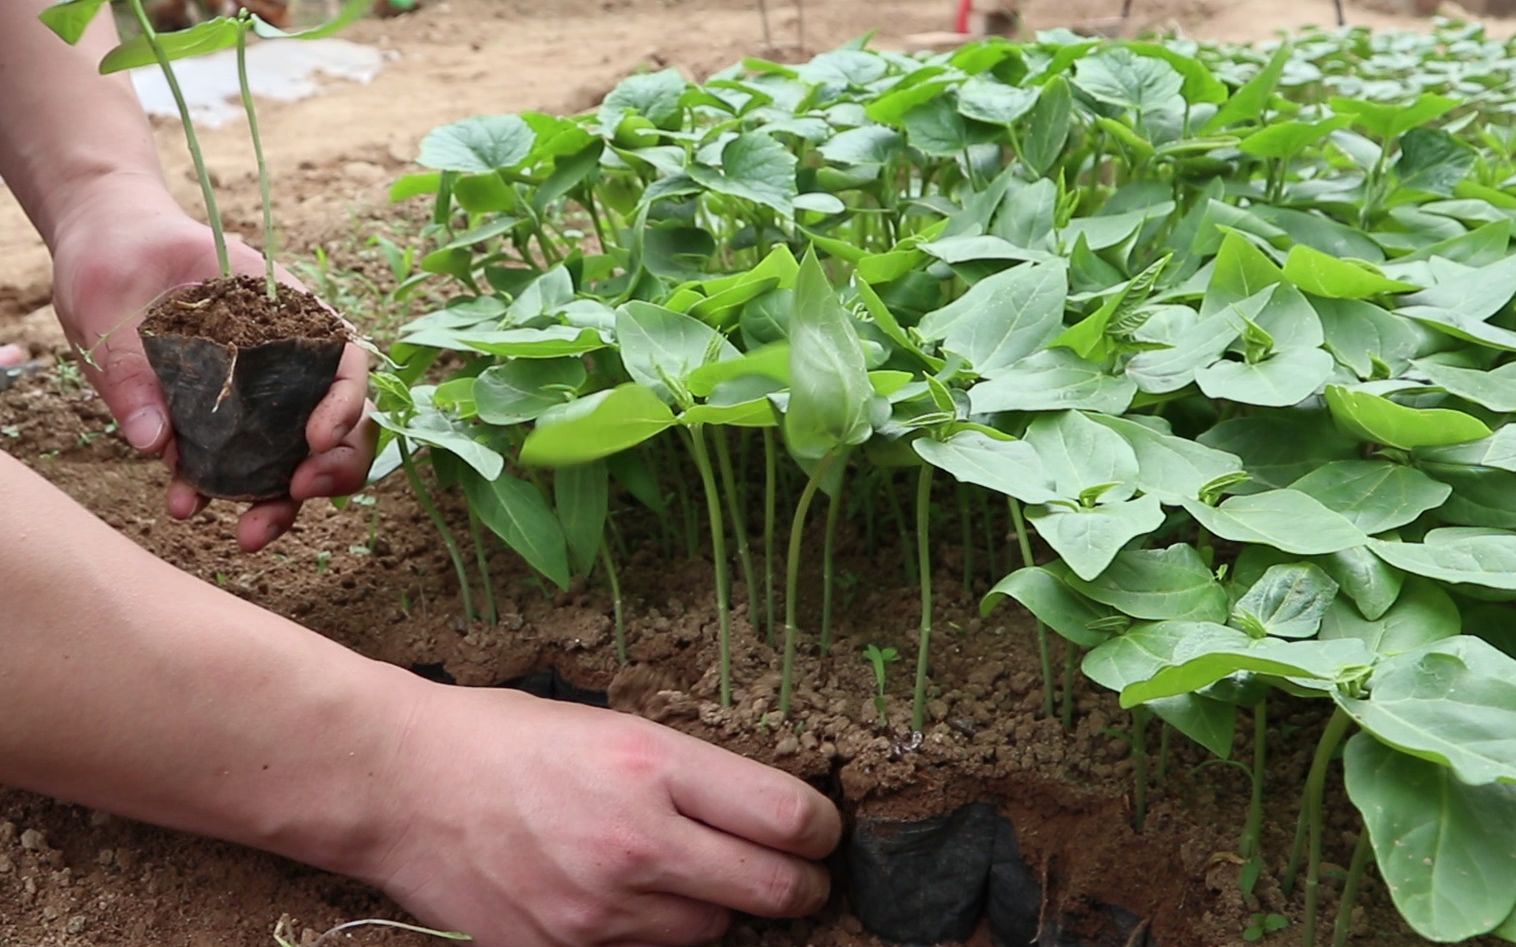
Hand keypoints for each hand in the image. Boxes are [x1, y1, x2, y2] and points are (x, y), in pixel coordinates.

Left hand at [46, 172, 373, 550]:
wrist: (101, 251)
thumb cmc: (119, 254)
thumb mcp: (112, 298)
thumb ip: (131, 366)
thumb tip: (152, 442)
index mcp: (288, 314)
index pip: (346, 362)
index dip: (346, 403)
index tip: (316, 438)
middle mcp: (288, 360)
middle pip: (342, 422)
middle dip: (333, 469)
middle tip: (298, 491)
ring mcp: (260, 397)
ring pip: (298, 457)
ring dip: (281, 502)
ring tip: (247, 534)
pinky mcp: (224, 425)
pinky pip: (239, 467)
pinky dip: (222, 493)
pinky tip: (185, 505)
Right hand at [363, 686, 841, 946]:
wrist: (399, 784)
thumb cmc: (503, 738)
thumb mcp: (610, 726)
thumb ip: (687, 774)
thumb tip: (761, 810)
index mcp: (652, 766)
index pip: (787, 818)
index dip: (821, 830)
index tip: (819, 831)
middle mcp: (636, 844)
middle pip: (771, 890)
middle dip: (798, 885)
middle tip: (797, 876)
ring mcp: (599, 912)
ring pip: (712, 931)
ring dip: (719, 909)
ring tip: (691, 878)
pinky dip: (655, 935)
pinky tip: (631, 901)